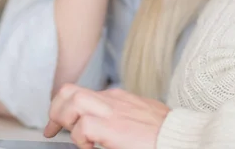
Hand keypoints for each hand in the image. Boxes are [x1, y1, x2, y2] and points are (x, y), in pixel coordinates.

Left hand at [44, 84, 169, 148]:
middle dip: (56, 110)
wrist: (180, 136)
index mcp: (117, 98)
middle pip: (70, 91)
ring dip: (65, 119)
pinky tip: (90, 148)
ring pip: (73, 101)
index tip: (57, 123)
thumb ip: (121, 115)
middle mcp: (112, 100)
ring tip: (72, 136)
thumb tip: (106, 129)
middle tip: (54, 129)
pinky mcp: (114, 127)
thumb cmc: (164, 132)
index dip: (62, 107)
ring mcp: (113, 111)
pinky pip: (84, 126)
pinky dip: (80, 138)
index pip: (80, 93)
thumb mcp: (139, 116)